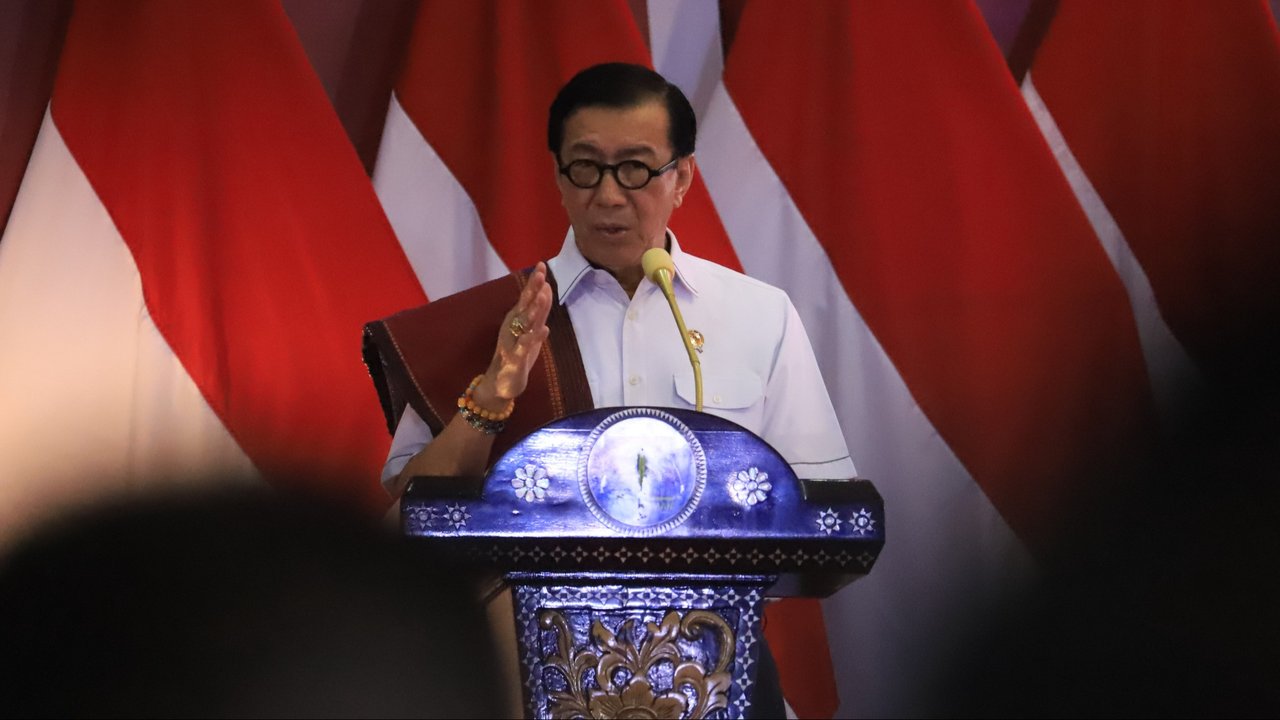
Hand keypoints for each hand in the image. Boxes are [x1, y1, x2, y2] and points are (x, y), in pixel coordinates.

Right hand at [472, 262, 551, 410]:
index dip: (535, 282)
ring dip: (533, 310)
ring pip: (524, 324)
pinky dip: (531, 339)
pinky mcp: (514, 360)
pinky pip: (523, 348)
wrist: (500, 384)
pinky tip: (542, 330)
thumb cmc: (517, 355)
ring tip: (541, 296)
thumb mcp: (531, 330)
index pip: (527, 297)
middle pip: (524, 305)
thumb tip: (546, 288)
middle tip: (540, 272)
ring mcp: (513, 343)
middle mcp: (513, 328)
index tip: (541, 264)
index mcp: (517, 320)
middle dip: (532, 289)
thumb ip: (539, 311)